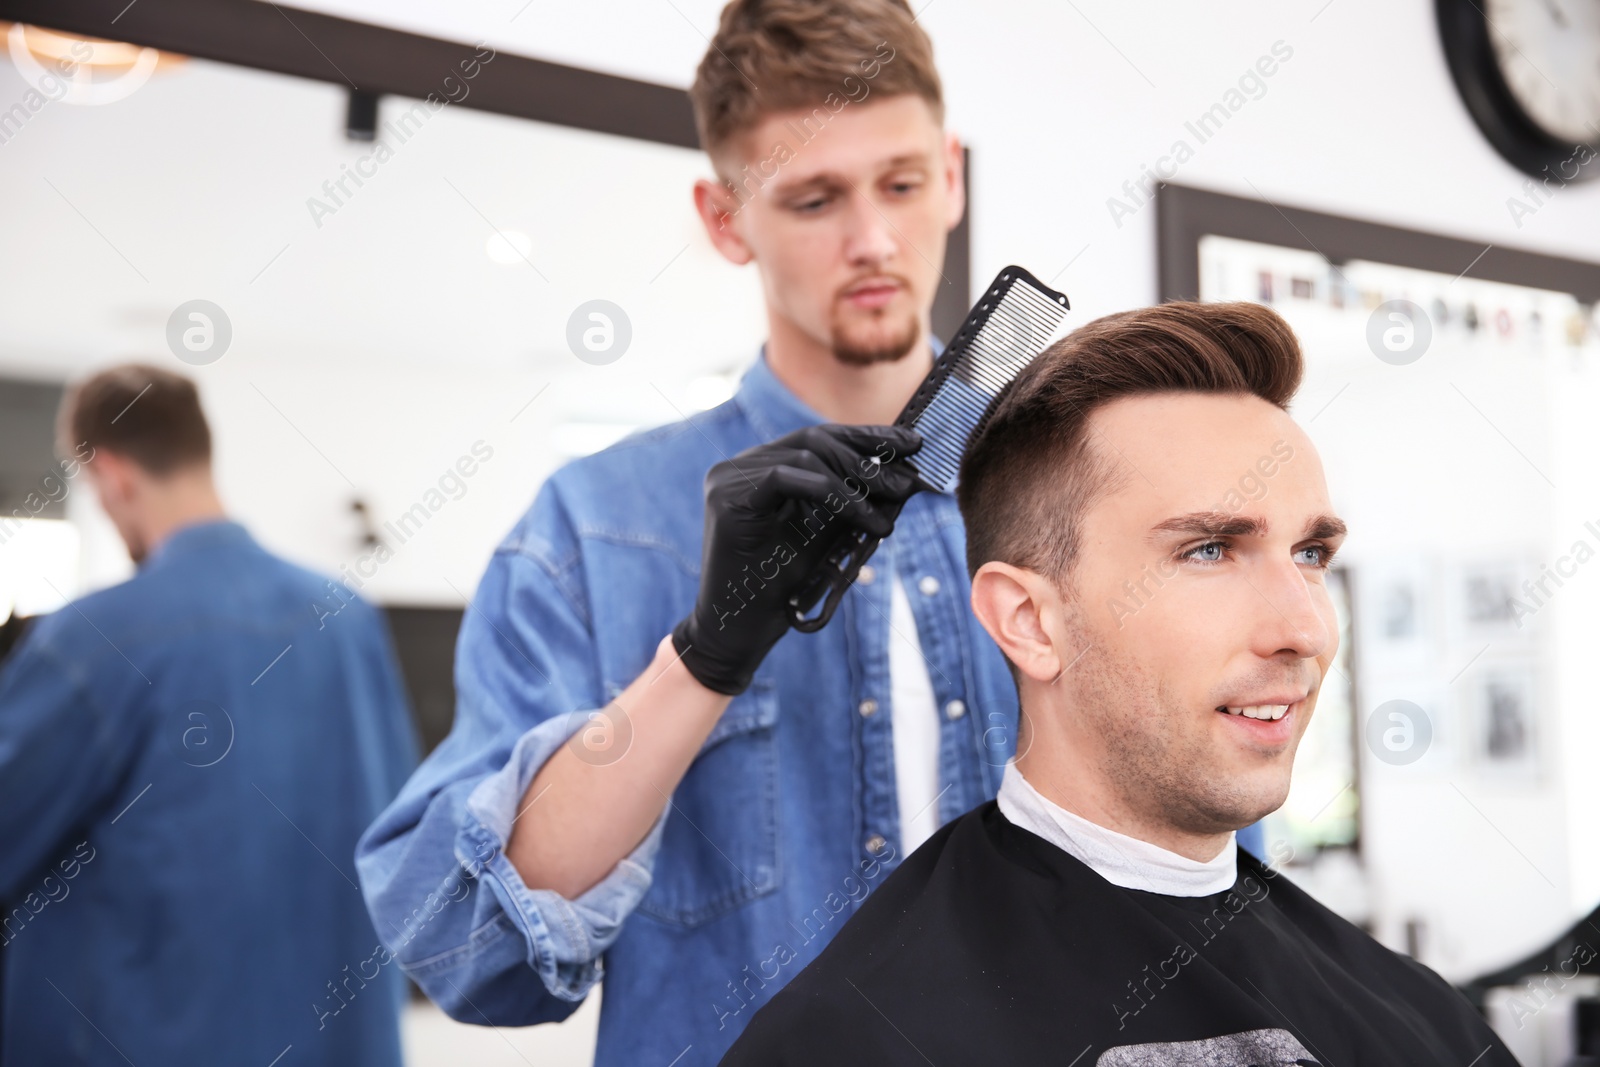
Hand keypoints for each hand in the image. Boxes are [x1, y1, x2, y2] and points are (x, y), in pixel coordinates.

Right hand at [671, 424, 922, 694]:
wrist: (737, 632)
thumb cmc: (780, 588)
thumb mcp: (826, 534)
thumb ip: (851, 502)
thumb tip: (900, 478)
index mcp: (763, 467)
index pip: (819, 438)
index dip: (866, 436)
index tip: (912, 444)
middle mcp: (741, 464)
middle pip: (814, 439)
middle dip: (867, 460)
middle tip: (906, 486)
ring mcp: (729, 477)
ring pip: (805, 455)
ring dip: (855, 484)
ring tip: (886, 515)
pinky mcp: (726, 497)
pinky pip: (784, 478)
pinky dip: (828, 493)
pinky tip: (860, 516)